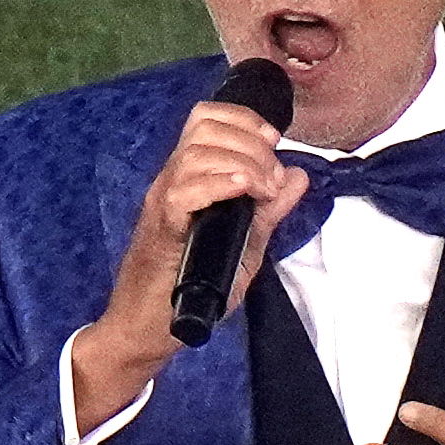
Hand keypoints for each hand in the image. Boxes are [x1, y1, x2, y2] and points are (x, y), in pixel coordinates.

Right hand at [65, 99, 312, 432]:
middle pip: (204, 129)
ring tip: (264, 189)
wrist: (148, 326)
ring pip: (196, 154)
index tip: (273, 140)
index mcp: (189, 177)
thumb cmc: (189, 287)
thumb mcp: (244, 244)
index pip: (206, 119)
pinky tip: (243, 190)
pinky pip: (183, 192)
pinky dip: (218, 184)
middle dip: (250, 143)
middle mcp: (172, 181)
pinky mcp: (161, 228)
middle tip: (272, 178)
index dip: (242, 119)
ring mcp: (163, 202)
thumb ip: (269, 210)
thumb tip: (297, 176)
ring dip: (241, 163)